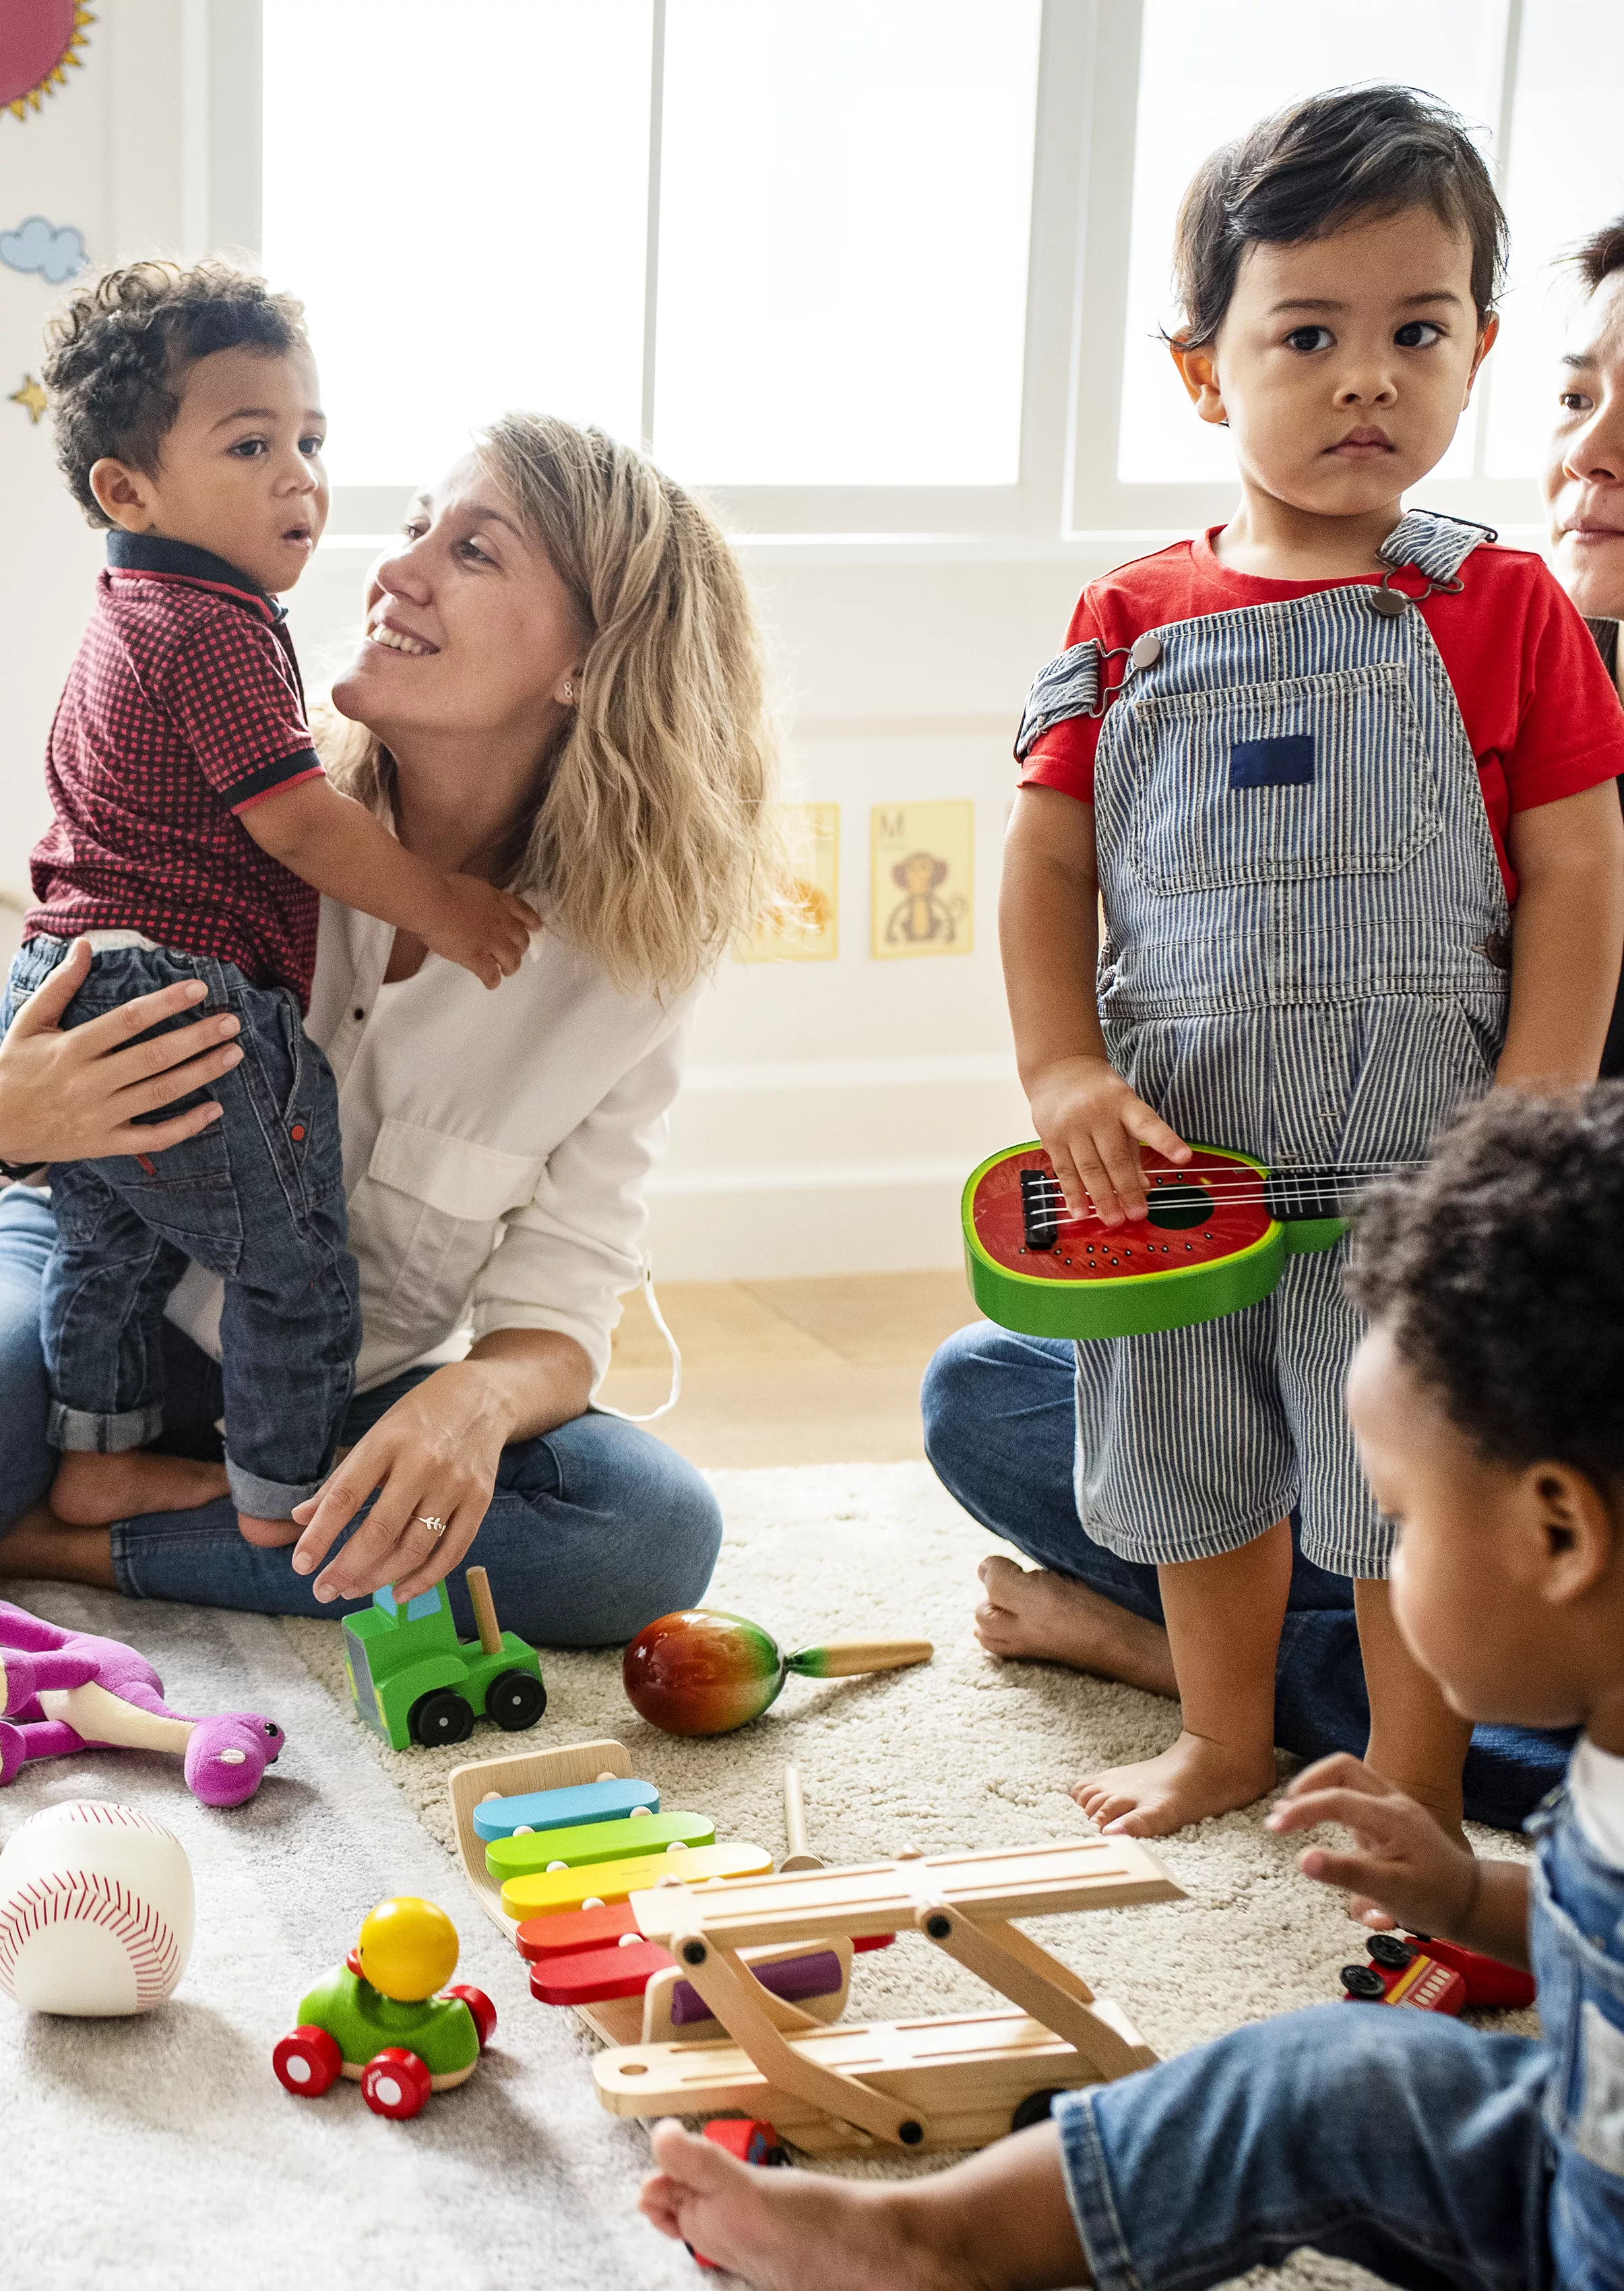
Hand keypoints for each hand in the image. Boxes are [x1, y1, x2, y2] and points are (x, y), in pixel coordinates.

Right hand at [0, 937, 243, 1166]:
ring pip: (160, 1093)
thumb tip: (84, 946)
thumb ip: (60, 985)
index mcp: (72, 1047)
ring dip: (201, 1073)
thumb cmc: (14, 1068)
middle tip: (232, 1022)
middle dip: (197, 1038)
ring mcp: (99, 1115)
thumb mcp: (30, 1022)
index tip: (199, 989)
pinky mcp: (105, 1143)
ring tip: (233, 1054)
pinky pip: (153, 1138)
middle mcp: (89, 1081)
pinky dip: (186, 1126)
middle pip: (154, 1056)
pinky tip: (215, 1110)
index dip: (166, 1003)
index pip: (128, 1020)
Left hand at [288, 1362, 512, 1602]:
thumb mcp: (374, 1437)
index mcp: (387, 1443)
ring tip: (354, 1589)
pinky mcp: (480, 1500)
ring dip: (380, 1578)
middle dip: (348, 1568)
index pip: (346, 1497)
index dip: (321, 1535)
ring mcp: (455, 1484)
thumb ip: (340, 1480)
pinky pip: (452, 1552)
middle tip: (324, 1591)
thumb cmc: (418, 1420)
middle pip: (381, 1530)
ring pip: (415, 1548)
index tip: (301, 1565)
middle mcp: (423, 1464)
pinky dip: (425, 1580)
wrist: (481, 1399)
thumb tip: (301, 1517)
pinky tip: (400, 1593)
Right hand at [421, 876, 541, 989]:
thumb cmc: (444, 889)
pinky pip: (491, 974)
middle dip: (520, 949)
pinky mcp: (476, 957)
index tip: (536, 928)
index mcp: (499, 902)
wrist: (433, 903)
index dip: (532, 921)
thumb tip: (481, 897)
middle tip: (513, 953)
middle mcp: (501, 923)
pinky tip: (490, 984)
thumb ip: (482, 895)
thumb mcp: (472, 885)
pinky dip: (493, 981)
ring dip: (511, 967)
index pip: (524, 912)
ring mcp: (490, 942)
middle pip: (522, 940)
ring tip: (506, 971)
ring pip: (512, 960)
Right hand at [1027, 1052, 1189, 1225]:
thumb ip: (1134, 1148)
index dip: (1166, 1141)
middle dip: (1126, 1189)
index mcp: (1124, 1104)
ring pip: (1088, 1168)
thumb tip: (1144, 1187)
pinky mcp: (1052, 1138)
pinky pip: (1064, 1170)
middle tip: (1138, 1214)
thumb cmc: (1100, 1095)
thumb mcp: (1124, 1109)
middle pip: (1114, 1157)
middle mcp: (1097, 1114)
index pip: (1147, 1124)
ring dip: (1101, 1198)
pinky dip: (1073, 1194)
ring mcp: (1072, 1126)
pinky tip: (1081, 1212)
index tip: (1185, 1158)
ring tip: (1113, 1220)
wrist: (1059, 1070)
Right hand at [1266, 1754, 1479, 1932]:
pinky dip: (1330, 1796)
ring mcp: (1393, 1805)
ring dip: (1318, 1786)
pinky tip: (1319, 1819)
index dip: (1300, 1810)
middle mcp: (1392, 1802)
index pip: (1336, 1799)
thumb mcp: (1390, 1891)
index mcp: (1392, 1817)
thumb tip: (1302, 1860)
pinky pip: (1355, 1790)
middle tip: (1283, 1813)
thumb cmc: (1435, 1898)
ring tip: (1293, 1813)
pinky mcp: (1391, 1815)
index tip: (1274, 1828)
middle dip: (1307, 1783)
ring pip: (1349, 1774)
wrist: (1471, 1901)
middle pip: (1342, 1767)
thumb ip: (1345, 1873)